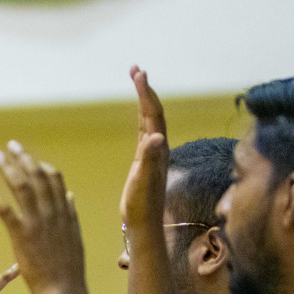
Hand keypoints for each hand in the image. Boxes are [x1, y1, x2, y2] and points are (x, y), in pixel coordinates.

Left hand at [0, 141, 89, 293]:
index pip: (53, 179)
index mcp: (64, 212)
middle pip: (36, 176)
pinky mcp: (22, 235)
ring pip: (21, 186)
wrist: (64, 289)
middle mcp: (51, 212)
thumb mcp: (75, 237)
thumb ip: (71, 215)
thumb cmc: (68, 269)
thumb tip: (69, 196)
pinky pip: (4, 209)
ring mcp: (37, 222)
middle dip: (22, 158)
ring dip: (7, 168)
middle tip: (10, 146)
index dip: (39, 165)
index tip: (29, 157)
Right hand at [120, 66, 170, 232]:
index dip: (145, 93)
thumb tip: (155, 136)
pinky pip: (145, 130)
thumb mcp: (143, 182)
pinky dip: (142, 115)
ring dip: (144, 99)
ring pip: (150, 118)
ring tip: (136, 81)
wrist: (145, 224)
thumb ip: (149, 158)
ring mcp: (153, 153)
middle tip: (135, 69)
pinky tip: (139, 114)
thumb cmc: (142, 205)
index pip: (152, 114)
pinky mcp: (146, 160)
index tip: (138, 73)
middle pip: (153, 111)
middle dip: (145, 89)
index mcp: (157, 148)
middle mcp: (158, 147)